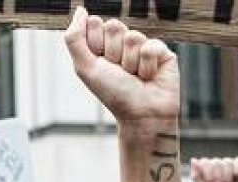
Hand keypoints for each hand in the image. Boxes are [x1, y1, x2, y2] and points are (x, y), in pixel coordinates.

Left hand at [63, 7, 178, 124]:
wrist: (141, 115)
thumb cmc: (114, 94)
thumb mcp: (85, 68)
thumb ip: (75, 38)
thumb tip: (81, 10)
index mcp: (102, 45)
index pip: (95, 23)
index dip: (96, 45)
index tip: (101, 64)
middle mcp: (122, 43)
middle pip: (114, 26)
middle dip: (114, 53)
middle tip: (119, 72)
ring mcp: (142, 45)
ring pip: (133, 37)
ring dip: (131, 63)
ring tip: (135, 77)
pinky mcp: (162, 51)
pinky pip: (151, 46)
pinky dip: (147, 66)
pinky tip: (149, 77)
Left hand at [191, 157, 237, 181]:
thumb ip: (197, 178)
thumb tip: (193, 160)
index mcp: (208, 175)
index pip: (205, 162)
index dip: (206, 172)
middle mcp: (219, 172)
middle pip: (215, 161)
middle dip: (216, 175)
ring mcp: (232, 171)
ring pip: (227, 161)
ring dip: (225, 174)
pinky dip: (237, 167)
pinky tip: (236, 176)